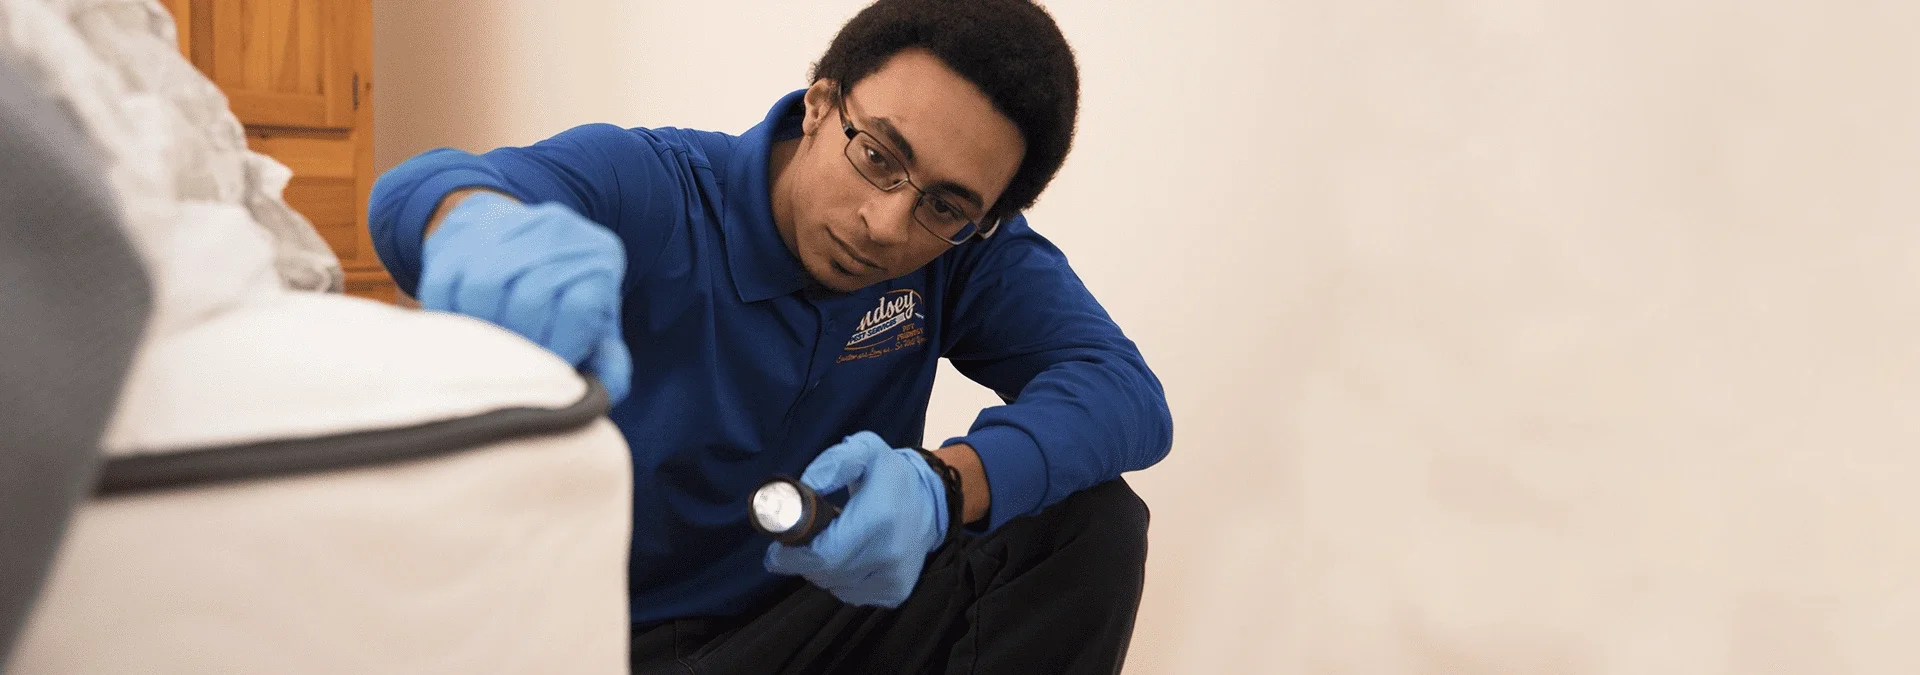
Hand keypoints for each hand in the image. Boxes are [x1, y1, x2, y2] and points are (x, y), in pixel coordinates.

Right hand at [418, 192, 631, 402]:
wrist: (521, 240)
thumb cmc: (565, 300)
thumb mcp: (597, 327)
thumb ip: (608, 365)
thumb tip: (597, 392)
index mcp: (598, 260)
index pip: (577, 308)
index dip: (559, 347)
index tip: (550, 369)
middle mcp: (558, 234)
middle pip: (529, 299)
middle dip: (520, 342)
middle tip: (516, 362)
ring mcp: (508, 227)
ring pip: (483, 288)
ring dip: (483, 328)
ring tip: (491, 346)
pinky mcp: (463, 233)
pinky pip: (446, 282)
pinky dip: (451, 312)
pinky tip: (467, 323)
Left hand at [764, 431, 948, 607]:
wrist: (933, 501)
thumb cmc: (891, 475)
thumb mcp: (865, 450)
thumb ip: (832, 463)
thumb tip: (806, 486)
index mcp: (878, 519)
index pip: (822, 554)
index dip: (793, 555)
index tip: (778, 546)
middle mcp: (889, 554)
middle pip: (824, 573)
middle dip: (802, 561)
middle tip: (798, 543)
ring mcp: (894, 578)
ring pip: (835, 587)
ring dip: (821, 571)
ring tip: (829, 545)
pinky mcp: (896, 593)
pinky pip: (851, 596)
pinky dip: (840, 581)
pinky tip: (849, 559)